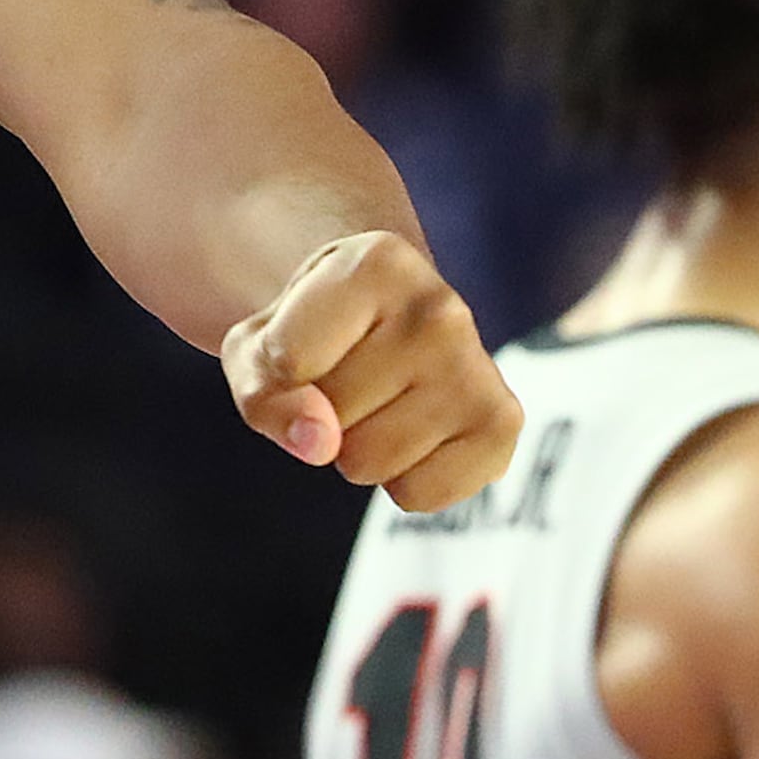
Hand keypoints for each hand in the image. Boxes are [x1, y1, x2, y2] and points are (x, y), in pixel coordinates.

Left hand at [226, 231, 520, 509]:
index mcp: (376, 263)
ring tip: (379, 399)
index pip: (289, 362)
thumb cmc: (311, 333)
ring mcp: (478, 367)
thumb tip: (320, 444)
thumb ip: (263, 389)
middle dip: (322, 411)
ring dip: (358, 447)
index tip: (300, 344)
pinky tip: (413, 431)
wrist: (387, 330)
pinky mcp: (502, 424)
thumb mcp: (257, 347)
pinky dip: (400, 481)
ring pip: (369, 462)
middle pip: (333, 415)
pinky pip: (418, 495)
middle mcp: (441, 308)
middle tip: (347, 374)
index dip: (276, 373)